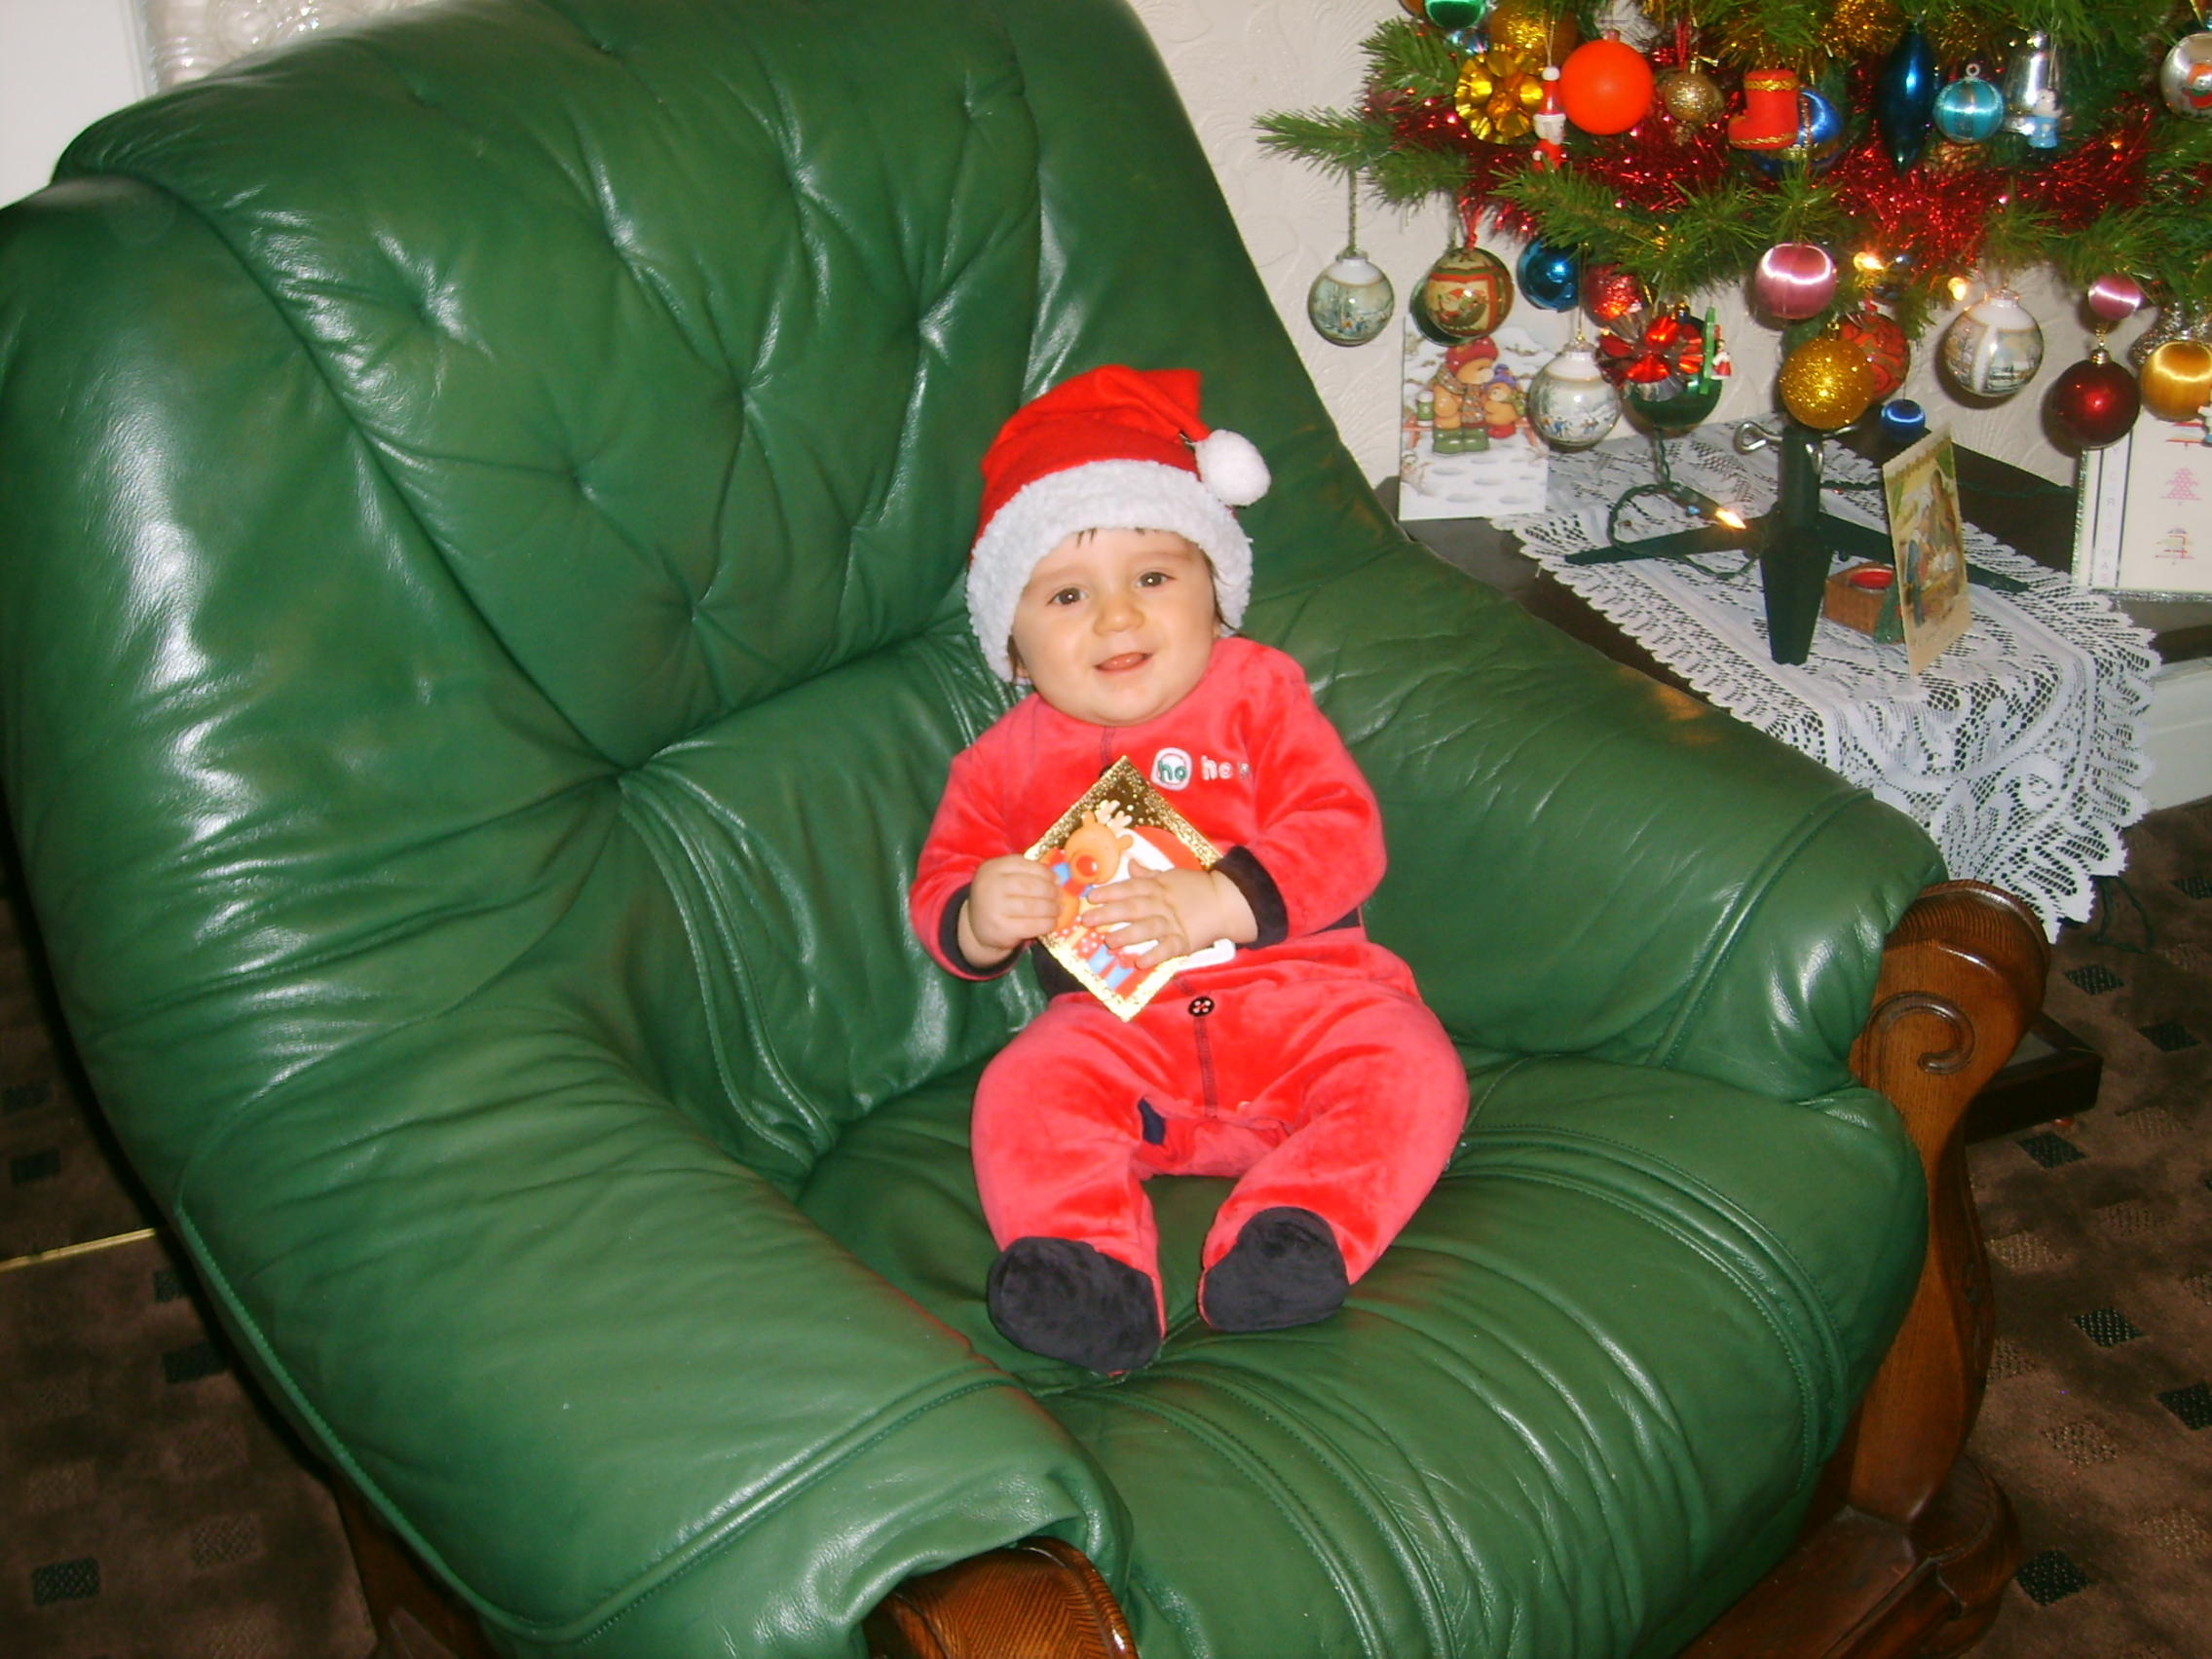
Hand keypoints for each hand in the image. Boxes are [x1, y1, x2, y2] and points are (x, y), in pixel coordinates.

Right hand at [958, 855, 1060, 964]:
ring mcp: (994, 908)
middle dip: (1051, 891)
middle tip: (1059, 897)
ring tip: (1058, 910)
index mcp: (993, 868)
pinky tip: (1051, 923)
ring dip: (1051, 909)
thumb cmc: (999, 899)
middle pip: (1030, 885)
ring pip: (1033, 906)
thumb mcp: (1005, 880)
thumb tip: (1059, 879)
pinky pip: (1032, 925)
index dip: (1045, 872)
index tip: (1056, 880)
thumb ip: (1026, 874)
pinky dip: (1047, 924)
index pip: (1024, 864)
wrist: (977, 928)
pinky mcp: (1001, 929)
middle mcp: (990, 885)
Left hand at [1078, 868, 1255, 968]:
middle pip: (1132, 908)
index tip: (1090, 897)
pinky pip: (1168, 949)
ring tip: (1109, 942)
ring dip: (1127, 935)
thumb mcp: (1171, 876)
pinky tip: (1140, 963)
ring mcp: (1173, 923)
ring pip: (1147, 928)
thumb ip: (1148, 875)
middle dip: (1108, 914)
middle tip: (1087, 920)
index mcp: (1157, 887)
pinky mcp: (1184, 941)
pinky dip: (1154, 955)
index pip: (1129, 888)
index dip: (1109, 892)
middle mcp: (1161, 904)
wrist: (1227, 902)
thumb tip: (1130, 864)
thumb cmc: (1196, 888)